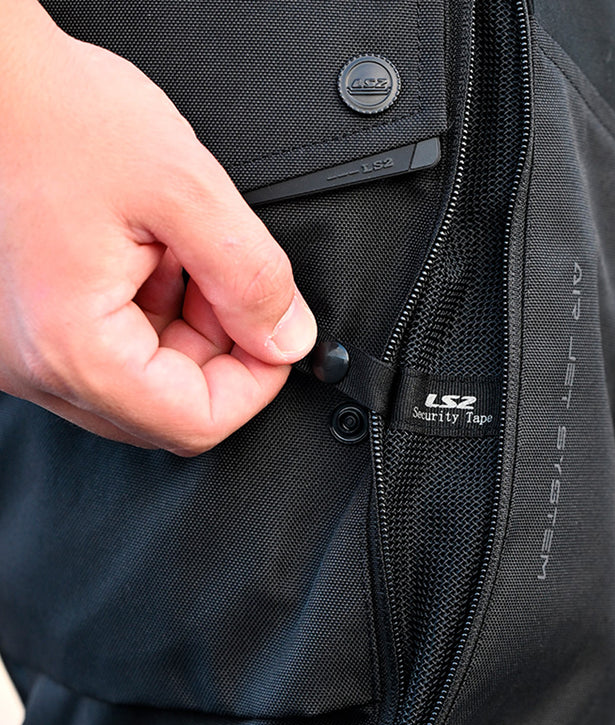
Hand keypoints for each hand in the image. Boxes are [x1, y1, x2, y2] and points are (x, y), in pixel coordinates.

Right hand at [0, 1, 316, 454]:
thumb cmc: (54, 111)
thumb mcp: (183, 189)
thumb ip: (251, 278)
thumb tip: (289, 340)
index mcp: (72, 346)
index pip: (196, 424)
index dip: (256, 384)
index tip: (277, 336)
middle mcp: (36, 366)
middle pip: (169, 410)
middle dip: (221, 353)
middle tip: (225, 282)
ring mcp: (24, 353)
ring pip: (143, 384)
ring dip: (188, 331)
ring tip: (180, 255)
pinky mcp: (26, 331)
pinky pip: (110, 354)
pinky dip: (151, 316)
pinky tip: (150, 259)